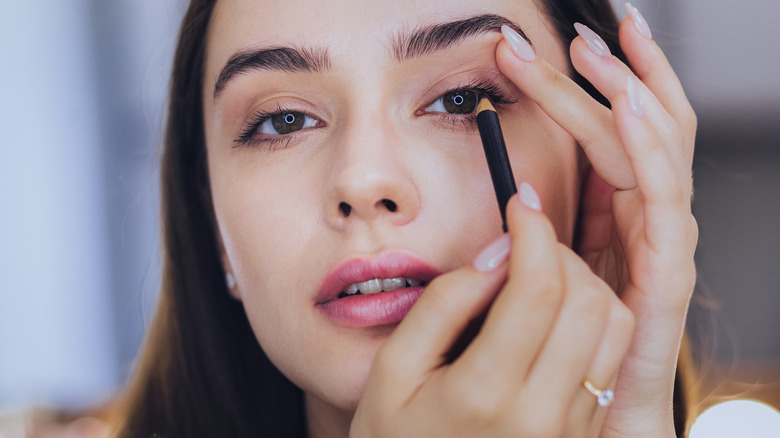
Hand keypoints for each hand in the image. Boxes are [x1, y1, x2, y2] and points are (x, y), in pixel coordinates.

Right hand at [351, 194, 634, 436]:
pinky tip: (554, 313)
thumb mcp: (392, 370)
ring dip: (584, 283)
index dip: (534, 231)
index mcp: (484, 394)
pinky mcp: (584, 434)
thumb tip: (496, 254)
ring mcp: (570, 429)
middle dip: (560, 252)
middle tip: (525, 242)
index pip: (538, 289)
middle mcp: (541, 414)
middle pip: (588, 301)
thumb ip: (443, 305)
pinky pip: (612, 359)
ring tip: (541, 276)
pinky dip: (593, 318)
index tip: (521, 205)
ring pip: (614, 326)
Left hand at [495, 8, 697, 437]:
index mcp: (615, 220)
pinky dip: (648, 154)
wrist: (588, 423)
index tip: (550, 47)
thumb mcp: (542, 278)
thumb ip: (540, 236)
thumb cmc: (559, 350)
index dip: (589, 90)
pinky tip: (630, 109)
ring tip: (607, 49)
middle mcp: (644, 226)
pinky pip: (662, 207)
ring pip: (657, 157)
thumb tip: (518, 192)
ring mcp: (659, 250)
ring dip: (633, 95)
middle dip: (618, 76)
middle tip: (586, 30)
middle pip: (642, 133)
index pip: (612, 137)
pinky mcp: (664, 282)